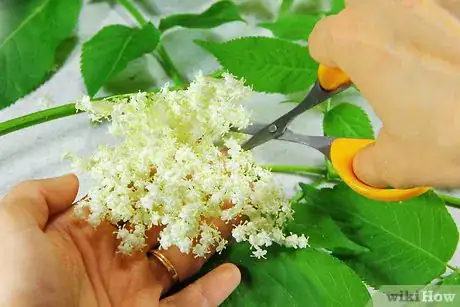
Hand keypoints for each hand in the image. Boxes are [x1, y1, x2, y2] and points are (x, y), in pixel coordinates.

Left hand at [0, 174, 240, 306]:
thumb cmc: (18, 288)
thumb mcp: (14, 233)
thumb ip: (34, 197)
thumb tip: (76, 179)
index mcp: (90, 234)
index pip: (133, 198)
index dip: (162, 178)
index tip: (187, 159)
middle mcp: (119, 258)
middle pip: (167, 222)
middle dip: (198, 199)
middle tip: (227, 177)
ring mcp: (137, 291)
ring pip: (184, 257)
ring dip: (213, 235)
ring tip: (240, 209)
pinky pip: (187, 306)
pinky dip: (211, 293)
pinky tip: (232, 274)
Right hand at [309, 0, 459, 188]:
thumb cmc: (458, 133)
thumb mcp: (400, 162)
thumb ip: (366, 164)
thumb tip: (362, 166)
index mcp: (358, 40)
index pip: (322, 39)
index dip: (328, 64)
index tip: (340, 80)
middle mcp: (391, 5)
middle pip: (357, 12)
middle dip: (362, 38)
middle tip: (380, 69)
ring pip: (397, 5)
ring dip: (399, 27)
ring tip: (421, 60)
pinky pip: (438, 9)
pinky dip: (440, 26)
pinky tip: (452, 53)